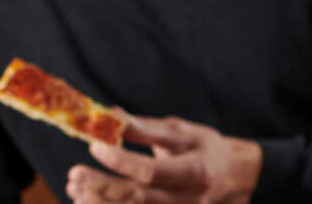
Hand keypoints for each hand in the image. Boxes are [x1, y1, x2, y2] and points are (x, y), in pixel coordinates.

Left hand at [66, 113, 260, 203]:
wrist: (237, 180)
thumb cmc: (207, 151)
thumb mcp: (184, 132)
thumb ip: (147, 129)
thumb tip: (110, 115)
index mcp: (196, 171)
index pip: (152, 171)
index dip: (120, 161)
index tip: (94, 146)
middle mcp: (189, 200)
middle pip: (139, 198)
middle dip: (102, 188)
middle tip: (74, 175)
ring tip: (74, 190)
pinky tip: (87, 202)